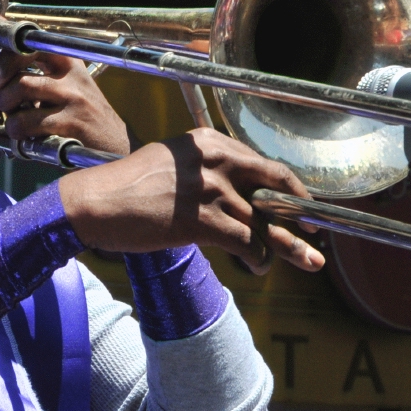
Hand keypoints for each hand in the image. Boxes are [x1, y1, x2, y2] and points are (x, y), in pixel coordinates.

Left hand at [0, 0, 133, 155]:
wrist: (114, 145)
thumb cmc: (80, 121)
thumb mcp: (51, 99)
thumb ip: (14, 91)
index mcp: (64, 61)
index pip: (26, 34)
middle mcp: (70, 72)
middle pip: (20, 54)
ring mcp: (73, 96)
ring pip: (19, 89)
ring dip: (6, 109)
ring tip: (15, 121)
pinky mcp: (72, 122)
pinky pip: (26, 123)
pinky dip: (17, 134)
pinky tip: (27, 138)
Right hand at [58, 127, 324, 273]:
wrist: (93, 203)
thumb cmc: (128, 187)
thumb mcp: (173, 163)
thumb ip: (209, 170)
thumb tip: (243, 195)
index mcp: (209, 142)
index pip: (262, 163)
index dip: (288, 187)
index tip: (301, 203)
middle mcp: (215, 160)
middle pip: (277, 185)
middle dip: (302, 212)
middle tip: (317, 231)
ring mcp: (210, 190)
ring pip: (265, 222)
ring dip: (284, 248)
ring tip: (304, 262)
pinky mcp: (202, 220)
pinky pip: (247, 243)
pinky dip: (257, 259)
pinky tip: (257, 268)